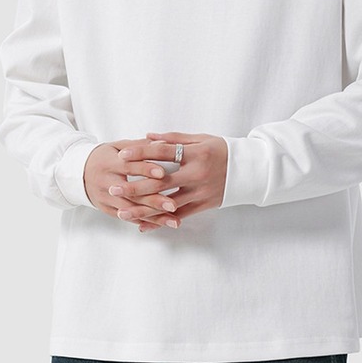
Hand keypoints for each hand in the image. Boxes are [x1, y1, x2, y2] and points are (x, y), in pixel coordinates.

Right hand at [84, 138, 182, 229]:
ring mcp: (106, 199)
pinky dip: (145, 222)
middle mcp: (106, 183)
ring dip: (154, 217)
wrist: (78, 173)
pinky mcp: (107, 210)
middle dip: (154, 200)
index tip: (163, 174)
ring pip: (131, 210)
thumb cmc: (104, 157)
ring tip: (174, 221)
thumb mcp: (117, 147)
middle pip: (132, 193)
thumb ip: (140, 146)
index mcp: (110, 163)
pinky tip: (162, 224)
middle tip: (174, 205)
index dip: (145, 169)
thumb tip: (162, 143)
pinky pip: (127, 218)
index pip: (129, 166)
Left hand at [111, 131, 227, 230]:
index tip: (121, 156)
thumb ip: (173, 139)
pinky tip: (143, 226)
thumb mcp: (201, 139)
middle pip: (160, 182)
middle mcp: (196, 174)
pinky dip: (160, 222)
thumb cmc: (222, 150)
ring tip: (122, 212)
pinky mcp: (204, 205)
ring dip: (143, 209)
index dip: (141, 153)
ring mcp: (200, 191)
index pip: (162, 152)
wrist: (249, 170)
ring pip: (167, 204)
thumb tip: (148, 136)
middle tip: (113, 188)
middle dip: (134, 186)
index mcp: (195, 153)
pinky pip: (179, 216)